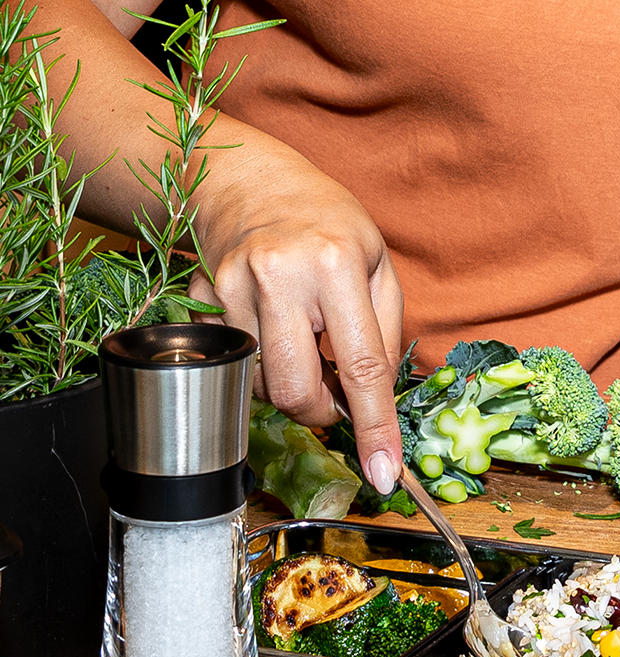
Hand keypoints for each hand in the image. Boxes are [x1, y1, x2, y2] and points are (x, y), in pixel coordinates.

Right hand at [199, 158, 405, 494]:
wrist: (250, 183)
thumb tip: (378, 398)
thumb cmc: (327, 222)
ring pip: (259, 386)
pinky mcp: (197, 302)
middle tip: (335, 393)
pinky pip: (230, 364)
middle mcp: (279, 277)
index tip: (383, 472)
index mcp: (336, 264)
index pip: (362, 364)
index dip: (374, 425)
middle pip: (294, 391)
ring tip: (302, 340)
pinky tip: (268, 326)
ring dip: (288, 382)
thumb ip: (385, 331)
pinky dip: (256, 362)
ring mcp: (230, 290)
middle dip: (320, 410)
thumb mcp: (378, 262)